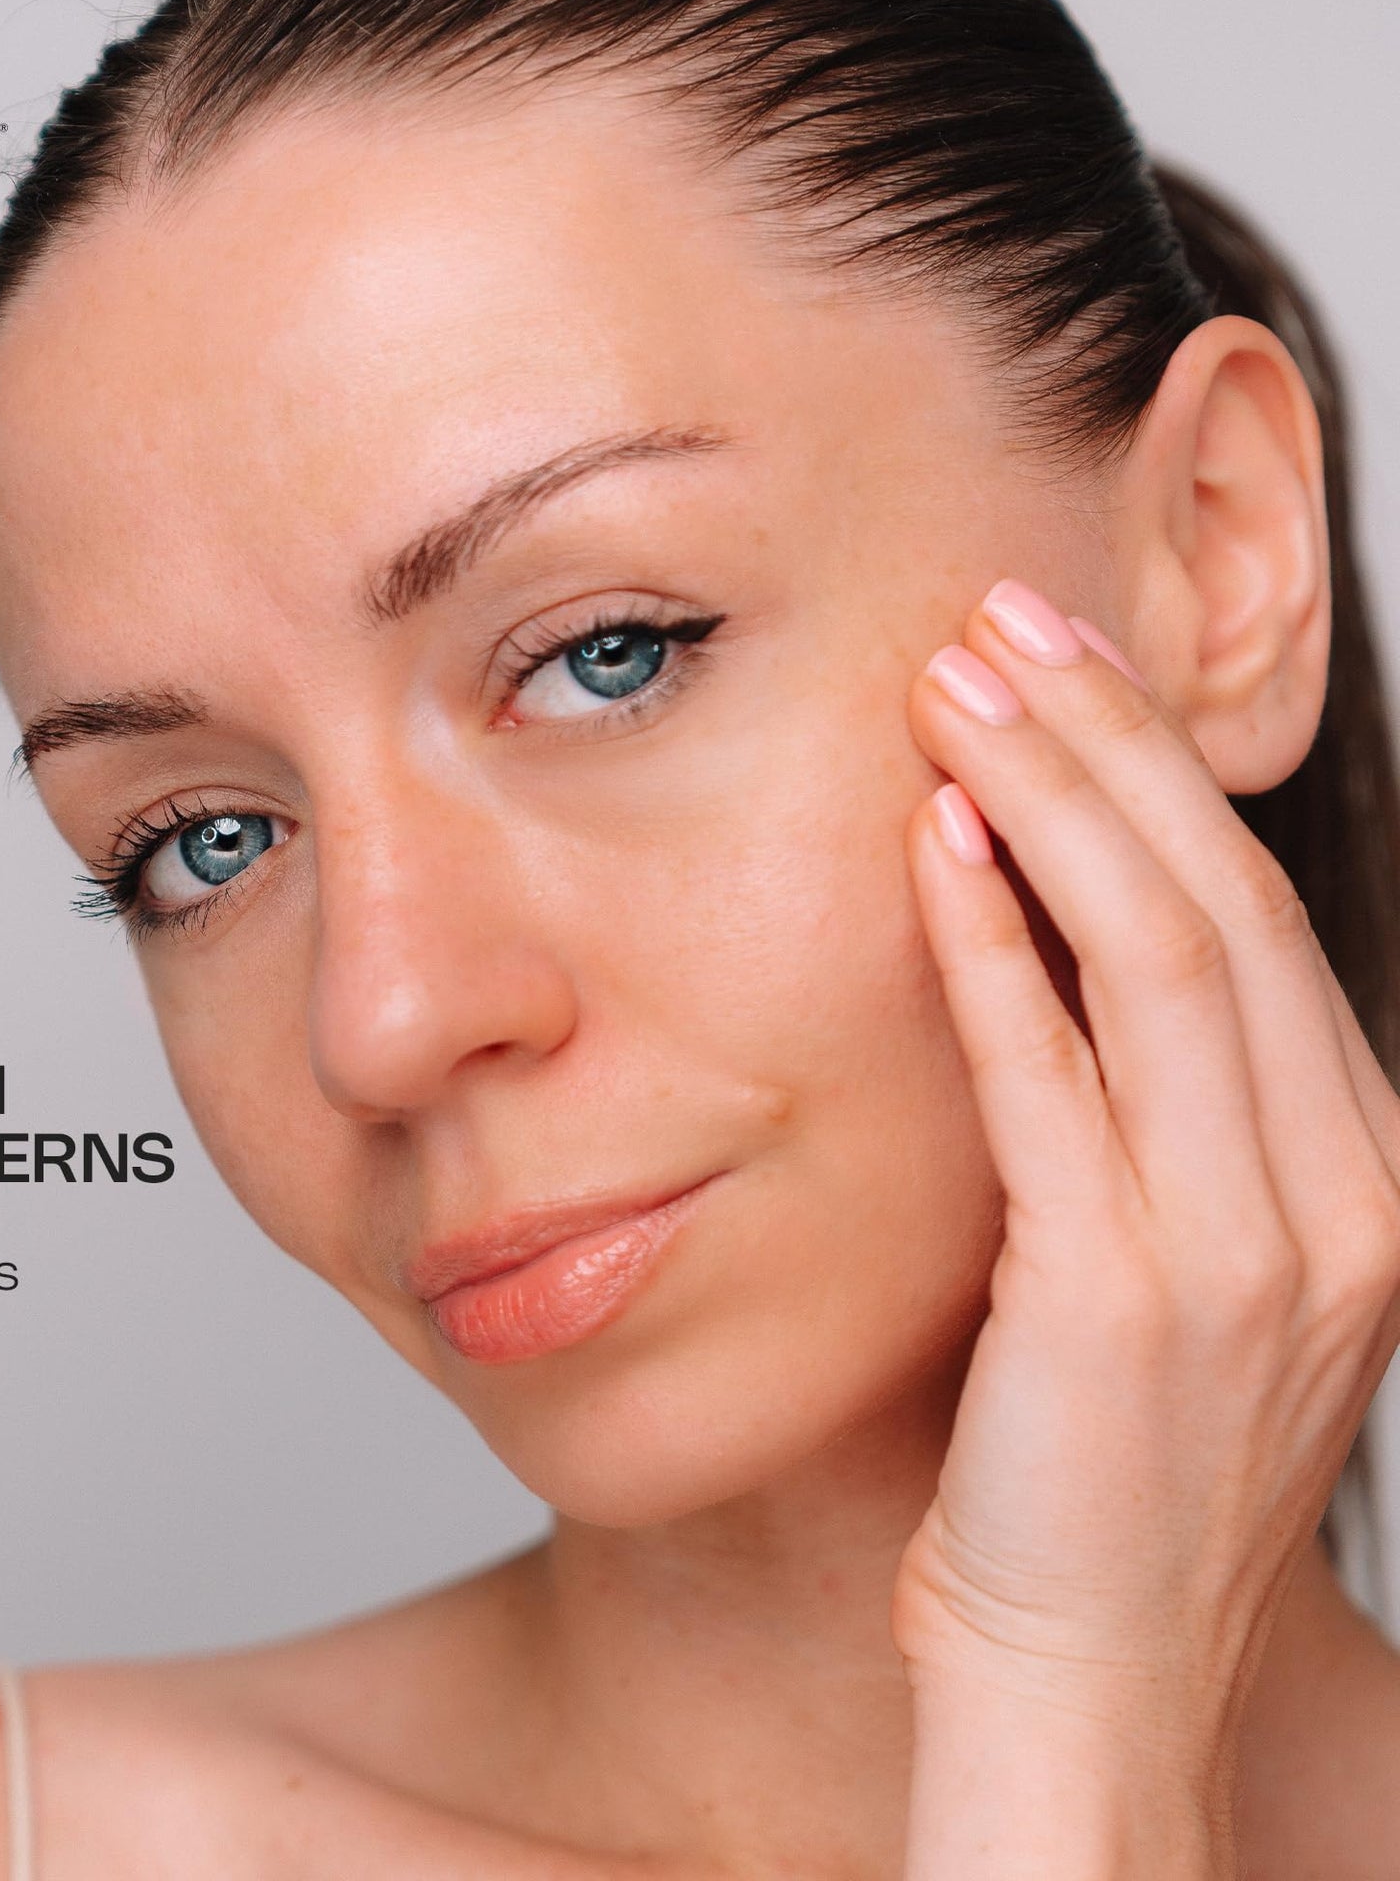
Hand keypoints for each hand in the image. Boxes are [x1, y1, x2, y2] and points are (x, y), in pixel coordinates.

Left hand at [892, 579, 1399, 1867]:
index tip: (1068, 668)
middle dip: (1113, 742)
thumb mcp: (1174, 1268)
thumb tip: (1057, 952)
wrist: (1090, 1668)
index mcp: (1353, 1176)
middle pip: (1226, 904)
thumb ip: (1153, 1120)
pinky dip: (995, 951)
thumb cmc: (1096, 1462)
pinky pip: (1055, 1082)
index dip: (1161, 780)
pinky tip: (933, 849)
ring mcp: (1247, 1251)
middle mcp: (1335, 1196)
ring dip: (1055, 802)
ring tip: (958, 685)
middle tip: (1006, 618)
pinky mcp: (1119, 1298)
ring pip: (1164, 959)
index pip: (1258, 922)